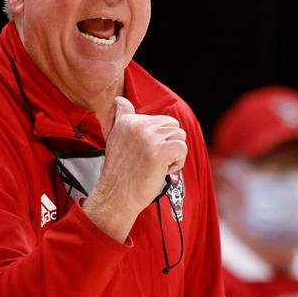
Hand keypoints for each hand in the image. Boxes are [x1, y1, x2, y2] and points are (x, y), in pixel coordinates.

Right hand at [83, 97, 186, 241]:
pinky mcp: (160, 151)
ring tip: (156, 166)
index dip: (157, 140)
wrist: (116, 196)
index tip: (143, 154)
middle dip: (168, 145)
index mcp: (127, 120)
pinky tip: (163, 171)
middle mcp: (137, 125)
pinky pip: (182, 148)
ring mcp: (149, 137)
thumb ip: (121, 118)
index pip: (159, 120)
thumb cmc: (120, 172)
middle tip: (152, 161)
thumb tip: (120, 99)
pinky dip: (178, 162)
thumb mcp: (115, 139)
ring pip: (180, 136)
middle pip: (173, 126)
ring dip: (173, 154)